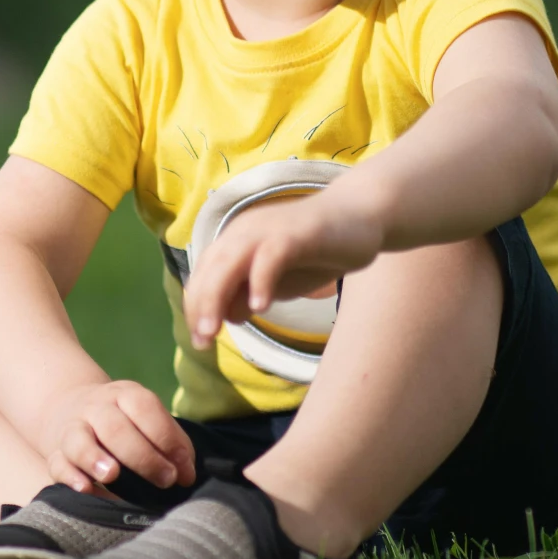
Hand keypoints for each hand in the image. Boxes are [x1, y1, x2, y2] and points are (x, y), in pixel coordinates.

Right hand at [36, 380, 195, 493]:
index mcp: (125, 395)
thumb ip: (171, 441)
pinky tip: (85, 488)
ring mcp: (72, 429)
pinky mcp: (55, 453)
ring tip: (113, 475)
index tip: (184, 469)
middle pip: (115, 427)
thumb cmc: (124, 422)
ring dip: (96, 458)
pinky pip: (58, 463)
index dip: (167, 438)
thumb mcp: (146, 419)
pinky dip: (70, 476)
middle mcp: (96, 408)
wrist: (69, 408)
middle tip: (165, 480)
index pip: (145, 408)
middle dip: (143, 456)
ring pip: (79, 440)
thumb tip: (187, 474)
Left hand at [182, 186, 386, 348]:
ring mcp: (268, 230)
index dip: (197, 309)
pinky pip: (271, 256)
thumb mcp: (279, 282)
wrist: (360, 216)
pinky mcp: (295, 233)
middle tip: (202, 342)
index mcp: (235, 242)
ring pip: (230, 262)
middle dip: (201, 307)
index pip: (203, 276)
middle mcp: (244, 232)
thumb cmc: (316, 252)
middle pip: (210, 271)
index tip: (200, 342)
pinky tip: (260, 308)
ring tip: (214, 330)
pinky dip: (261, 281)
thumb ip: (252, 295)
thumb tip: (229, 317)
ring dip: (217, 297)